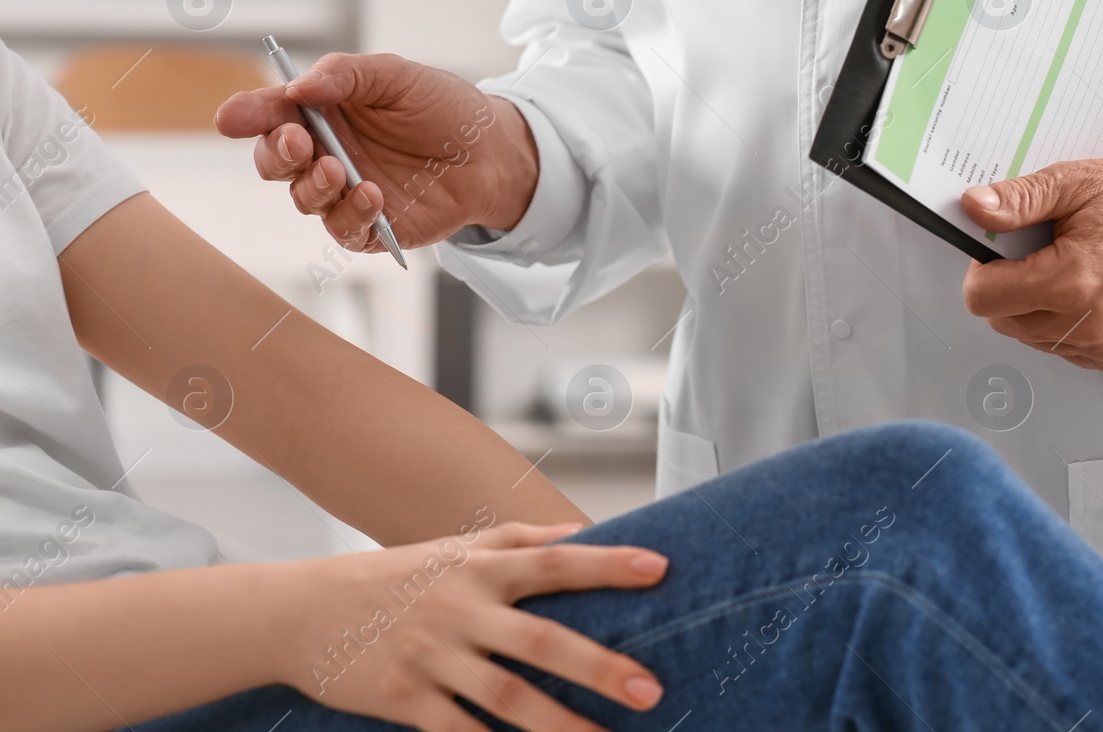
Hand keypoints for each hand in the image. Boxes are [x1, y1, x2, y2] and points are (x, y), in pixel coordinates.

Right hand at [215, 53, 538, 251]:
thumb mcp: (397, 76)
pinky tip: (372, 195)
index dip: (247, 115)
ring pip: (304, 198)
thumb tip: (299, 87)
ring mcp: (345, 192)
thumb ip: (347, 75)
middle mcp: (326, 152)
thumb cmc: (443, 108)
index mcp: (323, 112)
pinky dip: (351, 214)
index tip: (231, 118)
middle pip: (274, 161)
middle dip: (276, 152)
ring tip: (340, 170)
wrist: (493, 151)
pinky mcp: (371, 226)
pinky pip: (344, 229)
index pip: (272, 113)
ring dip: (314, 185)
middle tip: (297, 141)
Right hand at [283, 522, 667, 731]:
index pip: (556, 561)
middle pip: (541, 640)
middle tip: (651, 688)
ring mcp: (433, 656)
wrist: (301, 612)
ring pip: (507, 697)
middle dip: (598, 666)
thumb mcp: (456, 547)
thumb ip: (521, 539)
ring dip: (560, 725)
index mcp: (481, 570)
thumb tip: (584, 531)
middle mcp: (462, 610)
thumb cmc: (393, 576)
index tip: (660, 568)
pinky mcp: (404, 698)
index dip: (608, 564)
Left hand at [960, 153, 1102, 373]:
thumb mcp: (1076, 181)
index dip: (982, 269)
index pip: (982, 298)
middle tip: (1042, 252)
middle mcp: (1089, 326)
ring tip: (1072, 268)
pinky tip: (1090, 292)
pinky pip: (1064, 349)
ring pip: (1030, 338)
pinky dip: (1063, 324)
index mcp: (1072, 282)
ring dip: (1034, 307)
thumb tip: (974, 209)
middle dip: (1009, 287)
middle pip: (1002, 321)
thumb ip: (1019, 201)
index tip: (1001, 248)